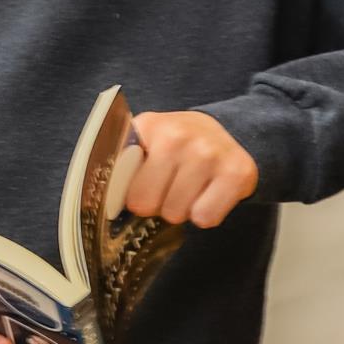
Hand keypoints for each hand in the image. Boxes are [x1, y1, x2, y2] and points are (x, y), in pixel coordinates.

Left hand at [125, 113, 257, 229]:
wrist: (227, 131)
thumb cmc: (178, 145)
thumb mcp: (146, 142)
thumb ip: (123, 164)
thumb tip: (106, 202)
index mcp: (150, 126)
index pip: (120, 182)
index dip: (130, 193)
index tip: (140, 188)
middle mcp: (179, 135)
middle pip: (147, 204)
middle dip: (157, 204)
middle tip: (170, 187)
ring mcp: (210, 153)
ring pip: (177, 213)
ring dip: (182, 209)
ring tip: (190, 188)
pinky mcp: (237, 172)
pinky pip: (206, 218)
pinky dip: (207, 214)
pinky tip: (209, 194)